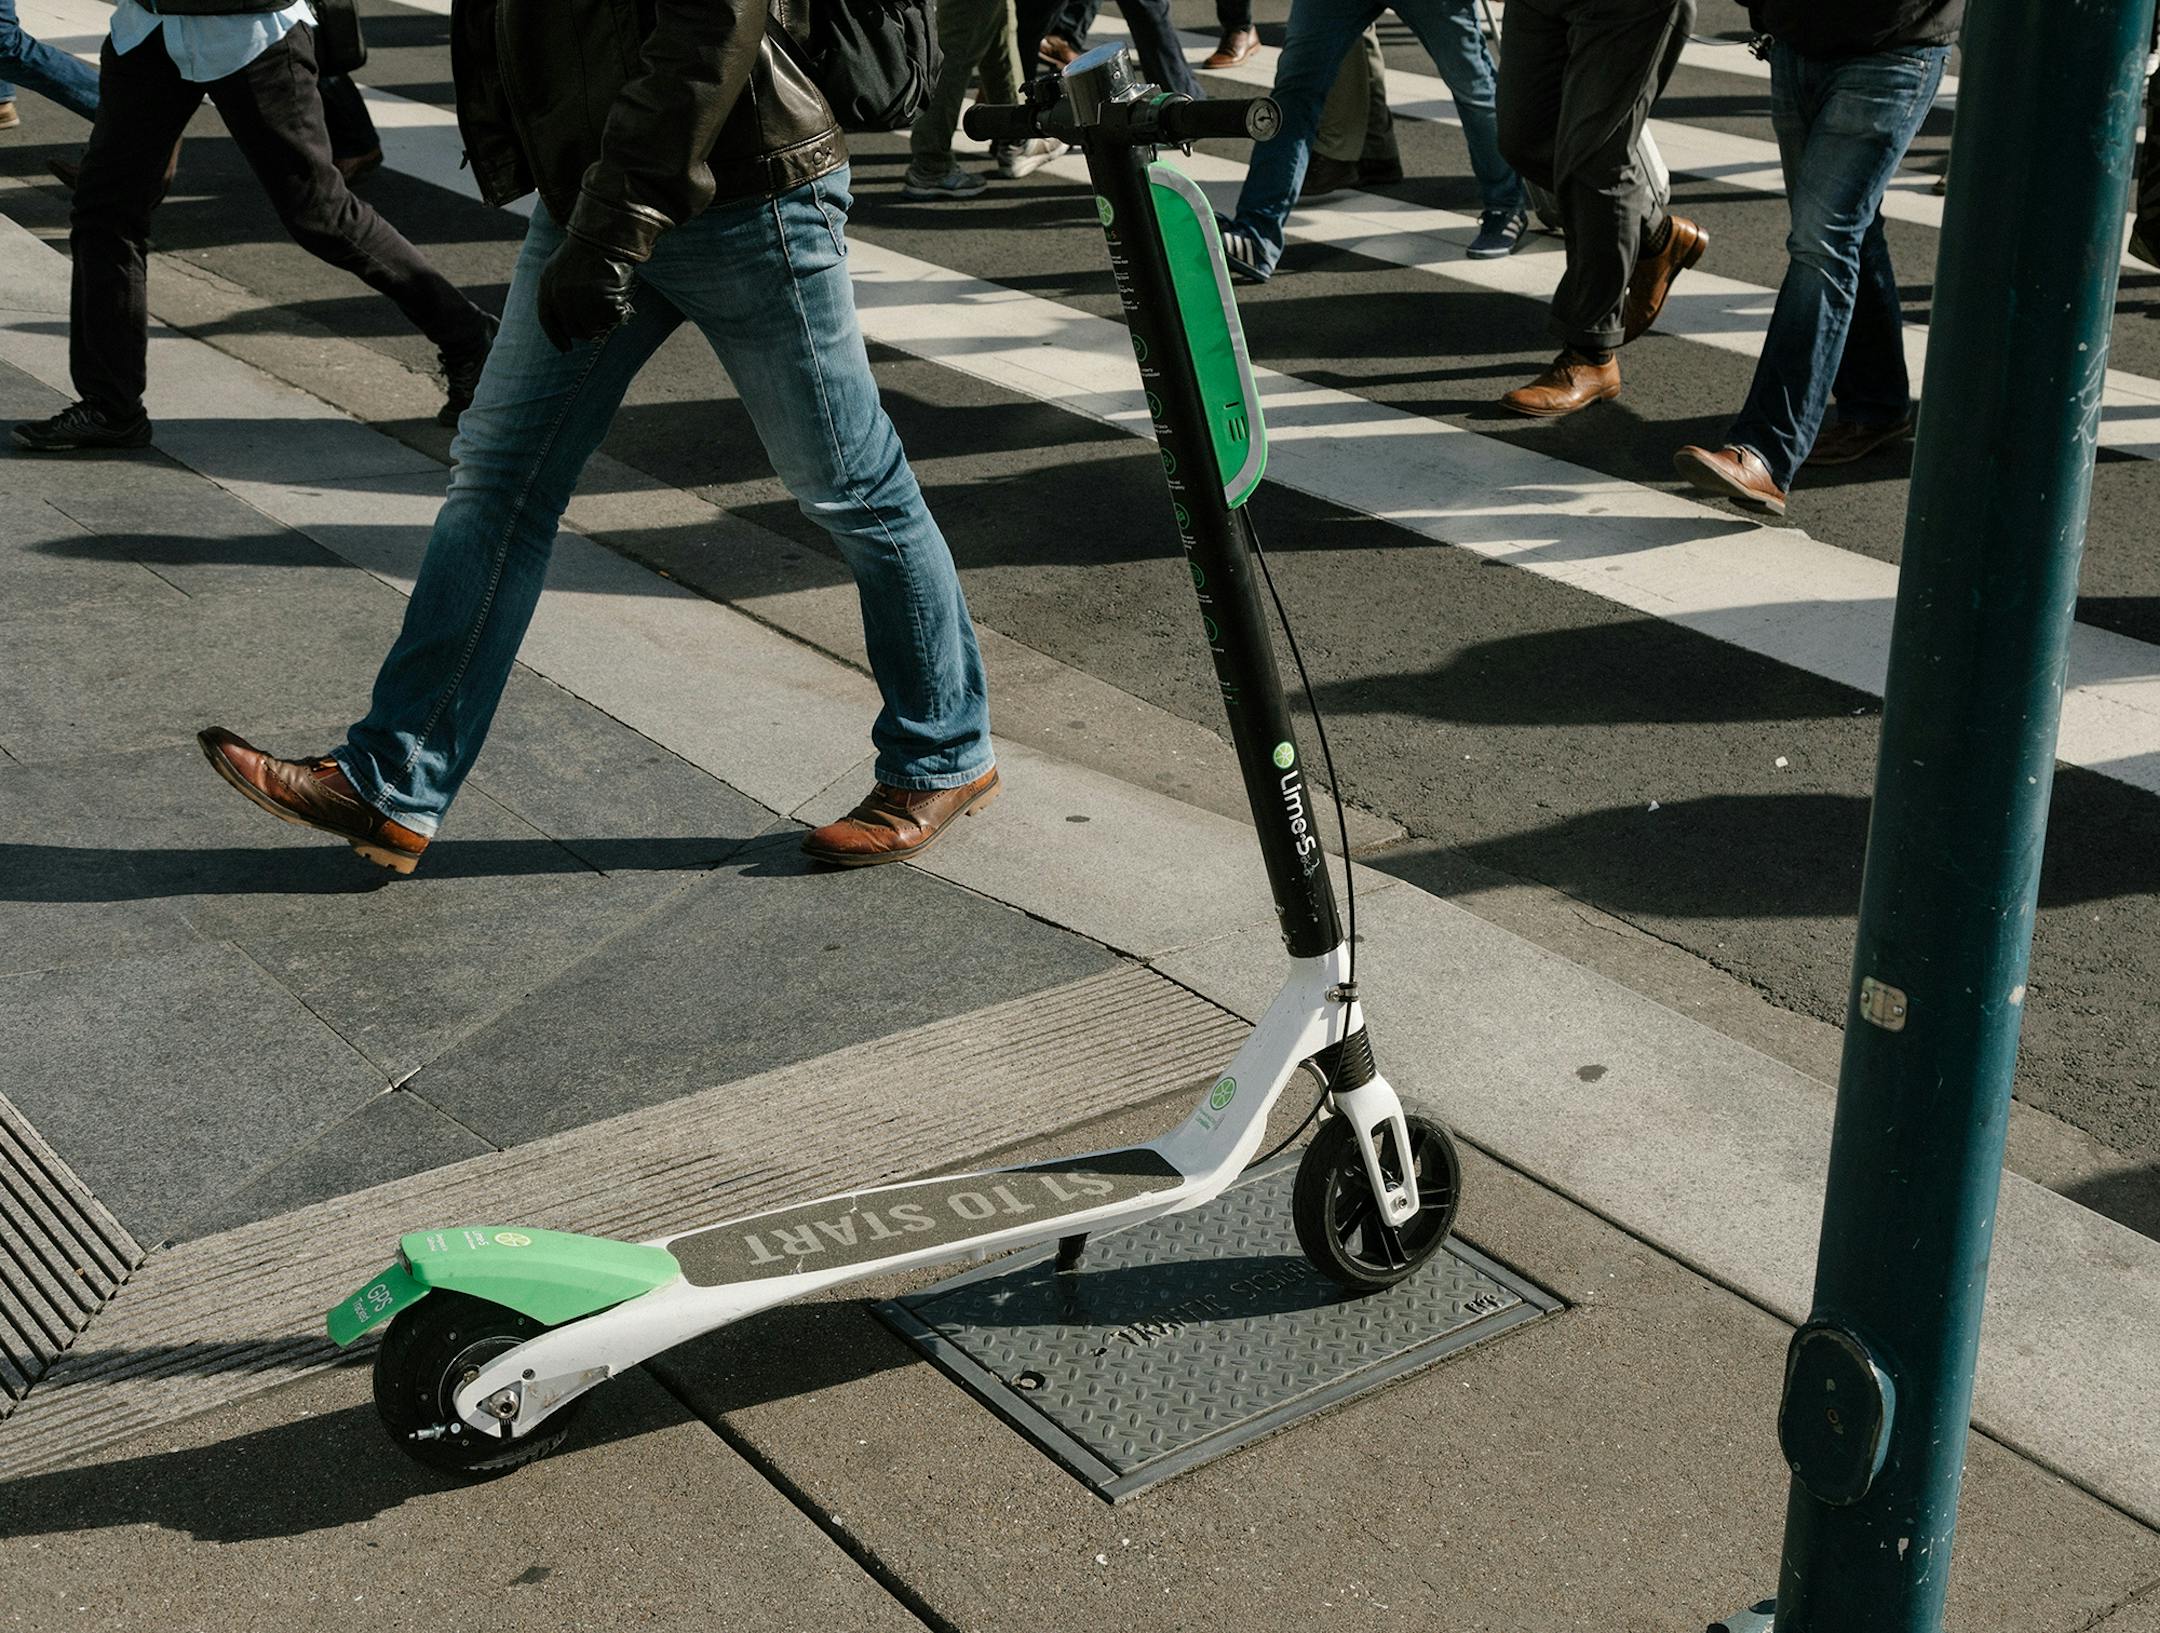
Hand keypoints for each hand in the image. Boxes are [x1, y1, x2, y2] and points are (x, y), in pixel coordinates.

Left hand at [535, 234, 637, 352]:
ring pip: (591, 329)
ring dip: (602, 325)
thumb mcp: (563, 266)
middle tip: (597, 328)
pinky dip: (616, 315)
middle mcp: (560, 294)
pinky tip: (619, 303)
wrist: (604, 235)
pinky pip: (609, 320)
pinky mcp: (599, 301)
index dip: (556, 337)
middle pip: (571, 328)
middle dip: (584, 332)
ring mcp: (580, 299)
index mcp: (547, 284)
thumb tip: (566, 323)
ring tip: (609, 312)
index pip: (547, 319)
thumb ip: (558, 290)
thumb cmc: (588, 249)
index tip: (566, 349)